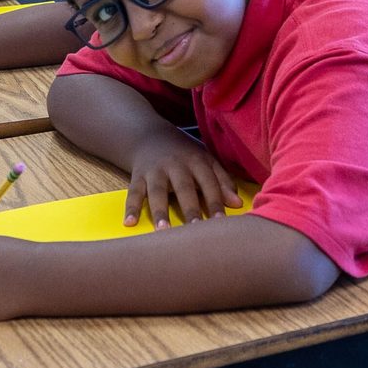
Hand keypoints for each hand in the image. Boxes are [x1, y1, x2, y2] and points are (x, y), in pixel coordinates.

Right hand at [125, 132, 241, 228]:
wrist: (151, 136)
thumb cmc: (186, 154)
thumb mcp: (206, 161)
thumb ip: (222, 181)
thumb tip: (238, 205)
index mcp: (197, 161)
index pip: (209, 182)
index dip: (216, 201)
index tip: (221, 222)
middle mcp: (176, 165)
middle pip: (184, 188)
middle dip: (190, 208)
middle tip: (195, 229)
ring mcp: (155, 171)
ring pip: (157, 192)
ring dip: (160, 211)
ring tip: (163, 231)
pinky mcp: (137, 176)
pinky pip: (133, 192)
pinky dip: (131, 207)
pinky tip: (129, 223)